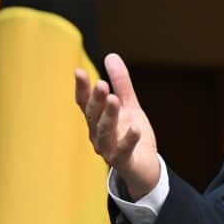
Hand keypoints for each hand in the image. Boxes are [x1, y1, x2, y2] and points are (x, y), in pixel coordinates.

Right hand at [74, 53, 159, 198]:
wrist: (145, 168)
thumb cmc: (132, 135)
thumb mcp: (129, 106)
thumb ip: (121, 83)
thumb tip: (111, 55)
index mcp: (97, 120)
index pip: (85, 103)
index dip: (81, 88)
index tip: (78, 71)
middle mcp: (97, 134)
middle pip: (93, 116)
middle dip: (96, 100)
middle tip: (102, 84)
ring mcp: (108, 149)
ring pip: (105, 132)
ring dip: (108, 116)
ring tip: (115, 99)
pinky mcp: (123, 161)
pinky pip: (123, 151)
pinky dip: (128, 140)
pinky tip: (135, 128)